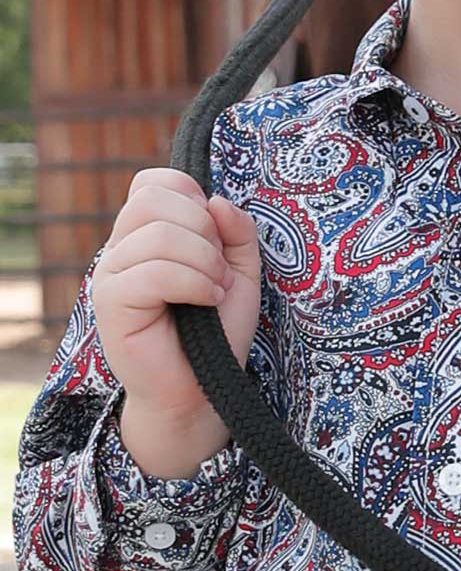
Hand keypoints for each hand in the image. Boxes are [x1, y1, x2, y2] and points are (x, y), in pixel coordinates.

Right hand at [93, 168, 260, 426]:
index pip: (152, 182)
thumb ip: (236, 229)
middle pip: (153, 199)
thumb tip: (215, 200)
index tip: (214, 234)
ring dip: (204, 261)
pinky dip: (194, 283)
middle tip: (219, 267)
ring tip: (216, 289)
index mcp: (143, 234)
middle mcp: (119, 248)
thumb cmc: (217, 328)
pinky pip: (154, 272)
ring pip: (159, 235)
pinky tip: (207, 301)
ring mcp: (110, 274)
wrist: (202, 388)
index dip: (190, 196)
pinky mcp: (109, 303)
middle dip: (202, 228)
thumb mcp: (240, 268)